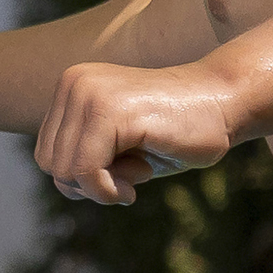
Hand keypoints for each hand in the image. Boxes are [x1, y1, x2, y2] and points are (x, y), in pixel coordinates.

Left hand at [32, 63, 235, 204]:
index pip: (47, 154)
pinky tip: (142, 177)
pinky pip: (85, 170)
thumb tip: (61, 183)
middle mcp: (74, 83)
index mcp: (71, 86)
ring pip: (66, 171)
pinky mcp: (111, 110)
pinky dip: (109, 190)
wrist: (225, 101)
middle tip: (133, 172)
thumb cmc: (174, 131)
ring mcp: (90, 93)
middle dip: (90, 184)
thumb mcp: (117, 146)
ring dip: (104, 187)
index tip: (121, 168)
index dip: (82, 178)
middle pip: (51, 165)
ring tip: (140, 168)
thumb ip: (82, 159)